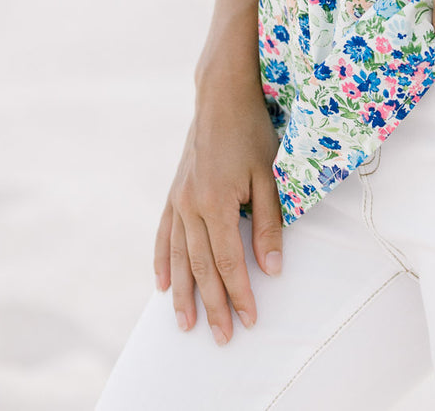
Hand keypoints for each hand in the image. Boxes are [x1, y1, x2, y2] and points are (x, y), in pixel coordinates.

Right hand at [153, 79, 283, 344]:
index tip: (250, 319)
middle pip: (202, 267)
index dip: (240, 294)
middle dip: (213, 305)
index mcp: (217, 203)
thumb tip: (272, 269)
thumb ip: (269, 223)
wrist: (222, 97)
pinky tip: (162, 285)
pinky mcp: (174, 193)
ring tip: (185, 326)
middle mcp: (191, 206)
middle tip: (223, 337)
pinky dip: (163, 262)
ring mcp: (178, 200)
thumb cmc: (252, 132)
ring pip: (179, 258)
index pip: (229, 262)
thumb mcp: (269, 175)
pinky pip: (164, 235)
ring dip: (183, 294)